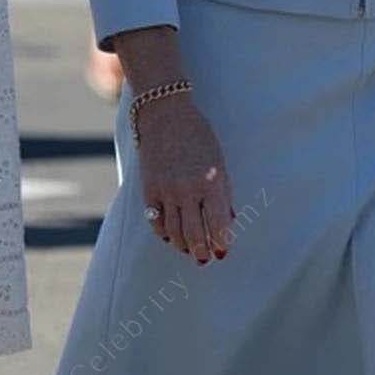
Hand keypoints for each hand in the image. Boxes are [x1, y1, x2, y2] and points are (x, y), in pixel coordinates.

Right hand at [136, 97, 233, 263]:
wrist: (165, 115)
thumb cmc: (198, 137)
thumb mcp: (218, 163)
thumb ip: (222, 194)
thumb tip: (226, 222)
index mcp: (211, 183)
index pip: (218, 225)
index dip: (221, 242)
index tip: (222, 251)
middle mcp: (188, 190)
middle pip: (194, 235)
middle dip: (201, 252)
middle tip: (205, 259)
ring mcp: (166, 191)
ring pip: (174, 232)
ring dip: (183, 245)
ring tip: (189, 249)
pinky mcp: (148, 189)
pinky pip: (155, 220)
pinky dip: (164, 232)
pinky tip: (171, 234)